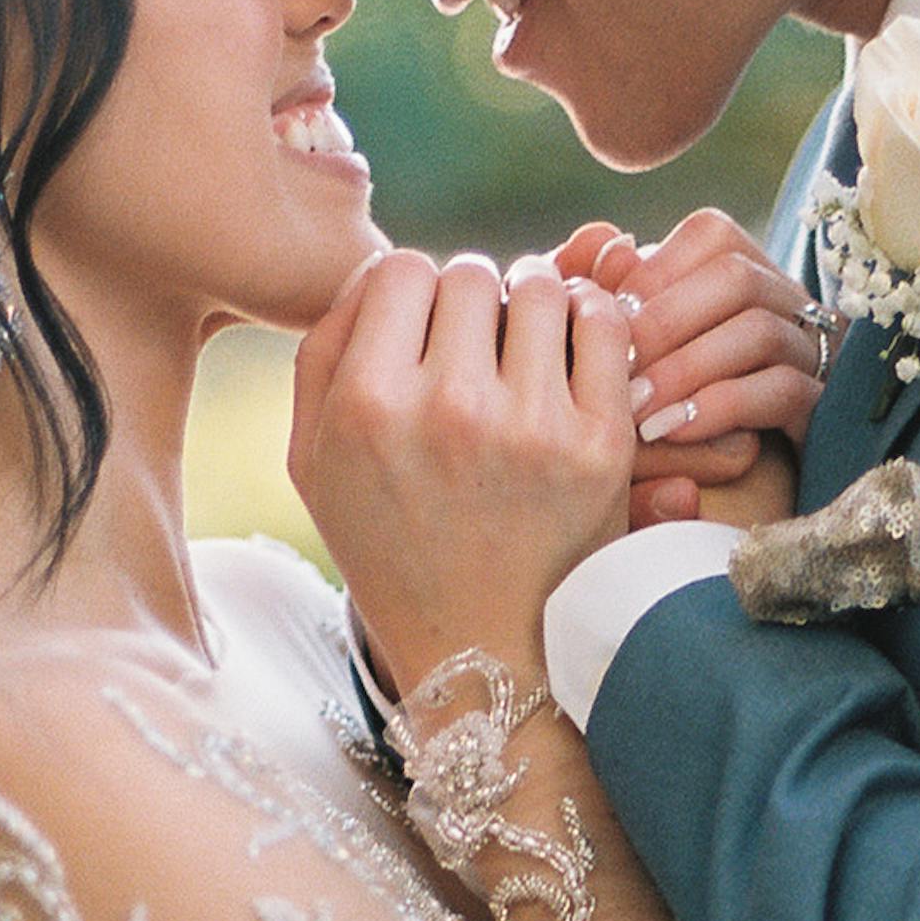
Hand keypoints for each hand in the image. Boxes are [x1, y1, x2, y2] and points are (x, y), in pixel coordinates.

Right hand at [291, 249, 637, 686]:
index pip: (400, 269)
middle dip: (475, 299)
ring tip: (526, 347)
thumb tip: (373, 268)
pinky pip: (605, 325)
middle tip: (478, 345)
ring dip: (534, 305)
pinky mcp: (600, 445)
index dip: (414, 291)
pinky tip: (573, 355)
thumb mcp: (314, 463)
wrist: (479, 652)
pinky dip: (592, 323)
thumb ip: (323, 354)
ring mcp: (530, 425)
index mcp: (366, 406)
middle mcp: (447, 408)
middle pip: (471, 274)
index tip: (424, 330)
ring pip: (541, 288)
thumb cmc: (390, 548)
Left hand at [555, 209, 826, 533]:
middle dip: (666, 322)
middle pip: (737, 277)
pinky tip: (673, 431)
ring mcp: (809, 351)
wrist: (719, 485)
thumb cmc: (658, 401)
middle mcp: (786, 301)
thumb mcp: (635, 346)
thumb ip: (619, 296)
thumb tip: (610, 247)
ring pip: (761, 331)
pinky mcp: (821, 407)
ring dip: (687, 369)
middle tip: (614, 368)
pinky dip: (719, 407)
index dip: (655, 272)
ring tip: (636, 410)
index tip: (605, 317)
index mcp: (744, 269)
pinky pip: (782, 391)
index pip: (712, 235)